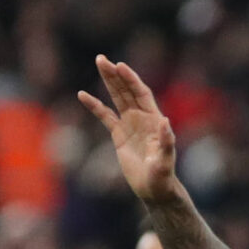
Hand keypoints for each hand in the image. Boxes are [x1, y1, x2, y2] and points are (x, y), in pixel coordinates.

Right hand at [76, 56, 181, 204]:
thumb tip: (166, 121)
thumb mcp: (165, 161)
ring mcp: (130, 124)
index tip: (120, 66)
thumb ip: (166, 141)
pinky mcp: (119, 134)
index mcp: (154, 119)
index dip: (131, 80)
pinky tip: (82, 95)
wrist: (154, 189)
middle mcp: (142, 117)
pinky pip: (105, 116)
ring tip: (99, 63)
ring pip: (117, 98)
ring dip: (108, 81)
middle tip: (102, 59)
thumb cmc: (162, 176)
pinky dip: (94, 106)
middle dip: (115, 74)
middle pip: (127, 90)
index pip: (141, 93)